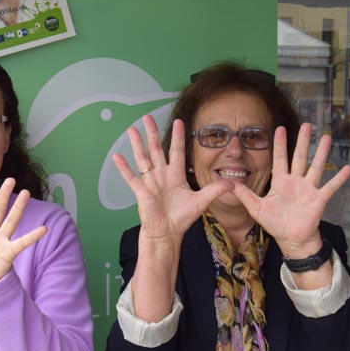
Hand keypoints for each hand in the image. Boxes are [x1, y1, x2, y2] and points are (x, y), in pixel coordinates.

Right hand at [112, 115, 230, 245]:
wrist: (167, 234)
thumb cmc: (181, 219)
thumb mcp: (201, 202)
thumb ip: (215, 190)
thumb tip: (232, 184)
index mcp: (175, 175)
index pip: (177, 151)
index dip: (178, 136)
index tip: (178, 121)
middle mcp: (161, 175)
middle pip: (156, 149)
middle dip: (152, 132)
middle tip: (147, 116)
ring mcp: (150, 182)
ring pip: (142, 158)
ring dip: (137, 144)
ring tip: (132, 129)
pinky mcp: (141, 191)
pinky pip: (131, 177)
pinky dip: (124, 168)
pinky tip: (117, 157)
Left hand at [231, 123, 349, 257]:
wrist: (291, 239)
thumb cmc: (275, 223)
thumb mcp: (256, 209)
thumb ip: (244, 195)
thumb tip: (228, 184)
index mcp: (281, 182)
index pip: (280, 158)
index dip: (280, 144)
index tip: (280, 128)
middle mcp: (296, 181)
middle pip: (300, 157)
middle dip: (303, 141)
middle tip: (307, 125)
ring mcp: (308, 189)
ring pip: (316, 167)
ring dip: (321, 153)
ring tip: (327, 137)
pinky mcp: (318, 200)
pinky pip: (330, 187)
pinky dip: (338, 179)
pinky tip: (347, 168)